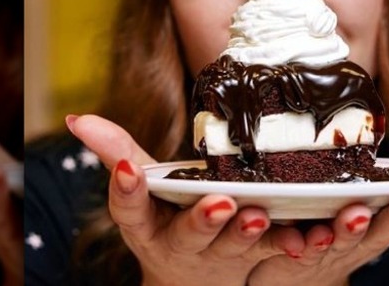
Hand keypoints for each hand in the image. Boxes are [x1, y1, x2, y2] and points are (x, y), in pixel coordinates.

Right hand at [66, 114, 304, 285]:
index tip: (128, 169)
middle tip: (219, 203)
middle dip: (202, 220)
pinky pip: (277, 250)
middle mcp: (182, 242)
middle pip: (190, 233)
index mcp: (148, 223)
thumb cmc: (166, 219)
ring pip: (236, 245)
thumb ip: (116, 151)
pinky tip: (312, 236)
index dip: (128, 191)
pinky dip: (295, 244)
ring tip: (260, 214)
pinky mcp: (257, 255)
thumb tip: (76, 118)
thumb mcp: (141, 190)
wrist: (195, 278)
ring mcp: (221, 254)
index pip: (131, 209)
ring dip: (249, 232)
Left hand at [247, 156, 388, 285]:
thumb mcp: (381, 203)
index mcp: (383, 222)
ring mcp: (325, 249)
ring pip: (338, 239)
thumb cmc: (341, 228)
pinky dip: (291, 242)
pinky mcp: (288, 253)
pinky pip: (287, 246)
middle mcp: (360, 239)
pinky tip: (295, 238)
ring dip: (349, 229)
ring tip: (356, 215)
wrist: (288, 272)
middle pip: (385, 228)